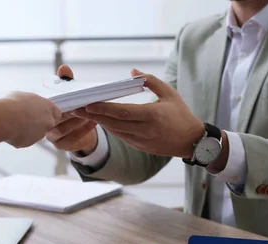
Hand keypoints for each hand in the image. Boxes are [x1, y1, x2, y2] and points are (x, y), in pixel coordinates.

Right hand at [0, 91, 60, 148]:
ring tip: (15, 124)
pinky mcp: (30, 143)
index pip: (57, 113)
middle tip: (26, 120)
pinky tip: (11, 131)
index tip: (41, 114)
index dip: (48, 114)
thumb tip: (28, 105)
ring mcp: (40, 134)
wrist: (6, 118)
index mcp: (48, 107)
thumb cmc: (13, 103)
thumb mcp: (24, 96)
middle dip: (39, 124)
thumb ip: (32, 103)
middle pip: (47, 124)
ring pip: (36, 133)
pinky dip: (20, 137)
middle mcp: (48, 122)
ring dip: (29, 131)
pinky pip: (26, 140)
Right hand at [46, 65, 98, 153]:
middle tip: (82, 104)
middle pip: (52, 117)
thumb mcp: (70, 94)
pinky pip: (71, 138)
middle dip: (68, 110)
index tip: (71, 96)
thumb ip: (66, 81)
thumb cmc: (72, 109)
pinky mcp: (61, 145)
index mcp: (42, 110)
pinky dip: (83, 130)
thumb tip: (64, 68)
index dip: (57, 100)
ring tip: (89, 113)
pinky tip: (93, 122)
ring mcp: (51, 136)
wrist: (82, 131)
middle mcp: (43, 123)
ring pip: (61, 129)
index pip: (45, 105)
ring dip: (76, 121)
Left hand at [72, 69, 204, 157]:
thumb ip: (150, 81)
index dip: (103, 108)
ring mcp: (142, 140)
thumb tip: (132, 72)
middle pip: (113, 123)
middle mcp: (145, 130)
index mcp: (152, 115)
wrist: (191, 141)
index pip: (122, 112)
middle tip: (76, 108)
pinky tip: (101, 121)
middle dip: (94, 115)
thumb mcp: (169, 93)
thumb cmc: (181, 115)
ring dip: (100, 122)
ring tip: (85, 113)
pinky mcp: (140, 146)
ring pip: (115, 131)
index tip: (88, 103)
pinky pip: (121, 137)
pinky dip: (110, 129)